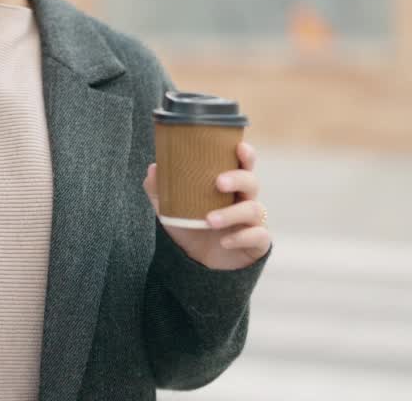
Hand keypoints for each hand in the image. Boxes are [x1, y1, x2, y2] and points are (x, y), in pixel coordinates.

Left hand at [143, 141, 270, 270]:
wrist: (198, 264)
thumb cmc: (190, 227)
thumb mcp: (171, 209)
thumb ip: (161, 190)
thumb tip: (153, 168)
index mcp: (229, 186)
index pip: (243, 164)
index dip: (246, 154)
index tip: (238, 147)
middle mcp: (245, 199)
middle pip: (251, 181)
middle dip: (237, 179)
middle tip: (218, 182)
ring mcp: (253, 221)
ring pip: (253, 209)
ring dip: (231, 213)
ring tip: (209, 220)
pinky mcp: (258, 243)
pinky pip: (258, 236)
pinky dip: (241, 237)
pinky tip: (225, 241)